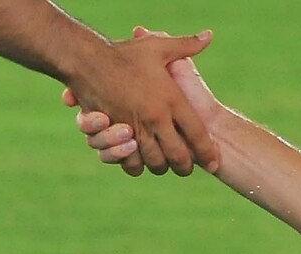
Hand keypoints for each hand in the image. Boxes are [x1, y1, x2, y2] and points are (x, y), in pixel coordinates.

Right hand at [61, 26, 218, 176]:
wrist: (86, 59)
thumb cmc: (125, 54)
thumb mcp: (158, 48)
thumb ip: (186, 46)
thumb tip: (209, 36)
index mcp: (171, 100)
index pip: (198, 135)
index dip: (208, 152)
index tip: (214, 163)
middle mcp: (156, 117)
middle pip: (179, 156)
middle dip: (185, 167)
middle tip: (188, 169)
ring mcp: (135, 127)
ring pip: (156, 162)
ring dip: (162, 167)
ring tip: (165, 166)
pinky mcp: (115, 133)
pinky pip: (130, 161)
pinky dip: (137, 165)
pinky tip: (141, 162)